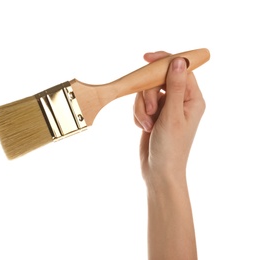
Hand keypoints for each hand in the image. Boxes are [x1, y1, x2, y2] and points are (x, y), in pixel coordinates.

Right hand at [133, 51, 204, 185]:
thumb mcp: (172, 116)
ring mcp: (165, 108)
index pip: (180, 69)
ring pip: (145, 93)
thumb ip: (174, 87)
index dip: (163, 61)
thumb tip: (179, 60)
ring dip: (142, 109)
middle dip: (148, 95)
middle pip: (157, 80)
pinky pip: (140, 104)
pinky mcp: (153, 115)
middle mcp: (180, 101)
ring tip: (147, 126)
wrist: (159, 171)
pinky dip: (138, 115)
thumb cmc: (171, 148)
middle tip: (151, 113)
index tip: (146, 58)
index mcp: (192, 99)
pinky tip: (143, 128)